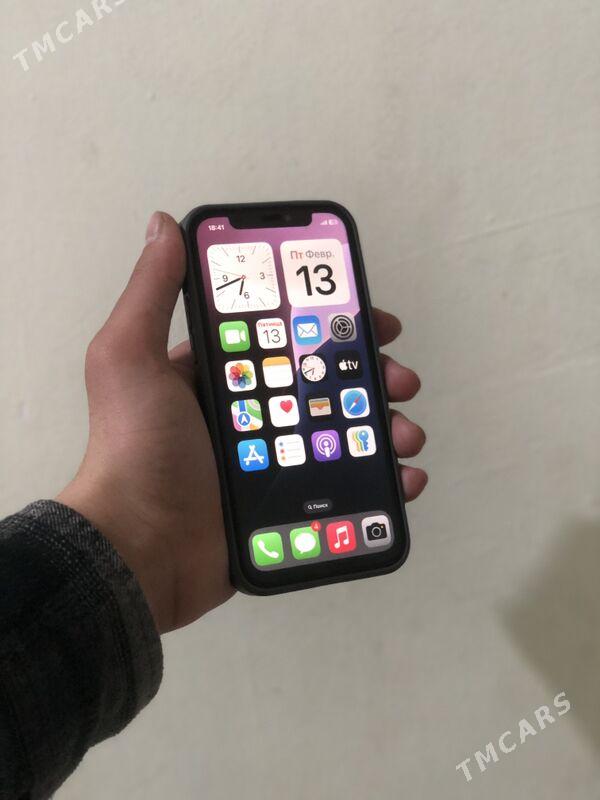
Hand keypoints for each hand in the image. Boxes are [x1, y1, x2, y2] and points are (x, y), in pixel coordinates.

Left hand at [58, 212, 426, 633]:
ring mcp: (275, 464)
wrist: (139, 549)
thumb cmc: (135, 448)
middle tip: (401, 379)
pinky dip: (386, 482)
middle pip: (328, 386)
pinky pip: (350, 489)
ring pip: (348, 435)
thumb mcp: (130, 357)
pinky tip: (407, 477)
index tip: (372, 321)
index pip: (291, 339)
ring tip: (406, 433)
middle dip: (372, 377)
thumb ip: (151, 292)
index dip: (334, 326)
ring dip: (387, 427)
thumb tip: (165, 223)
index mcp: (225, 377)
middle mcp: (253, 415)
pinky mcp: (291, 508)